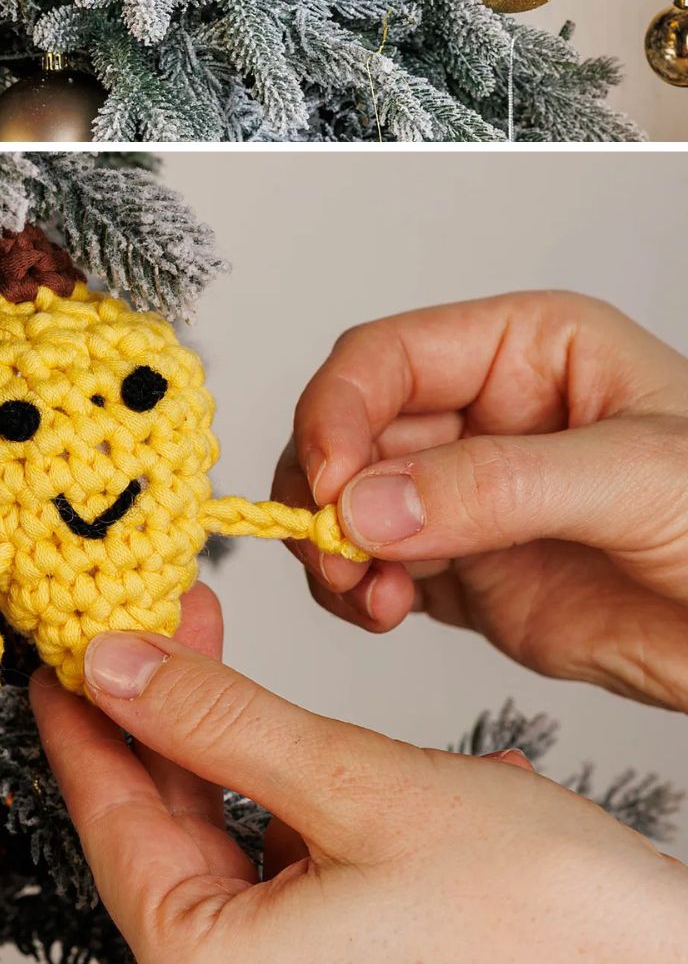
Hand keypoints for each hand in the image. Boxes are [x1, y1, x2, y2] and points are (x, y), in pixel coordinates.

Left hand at [31, 588, 687, 963]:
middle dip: (158, 722)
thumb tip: (115, 667)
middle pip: (157, 842)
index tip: (62, 638)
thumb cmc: (538, 911)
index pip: (108, 822)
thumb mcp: (352, 781)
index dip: (84, 715)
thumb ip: (217, 719)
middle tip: (161, 615)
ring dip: (220, 756)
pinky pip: (271, 895)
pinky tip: (297, 744)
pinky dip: (275, 812)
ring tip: (222, 653)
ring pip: (217, 860)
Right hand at [278, 291, 687, 710]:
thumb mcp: (634, 479)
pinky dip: (359, 594)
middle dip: (328, 491)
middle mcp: (487, 419)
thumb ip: (499, 485)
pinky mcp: (473, 580)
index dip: (341, 409)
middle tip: (334, 551)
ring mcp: (474, 501)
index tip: (329, 476)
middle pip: (355, 433)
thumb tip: (372, 502)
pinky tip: (380, 612)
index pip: (392, 357)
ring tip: (361, 593)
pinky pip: (381, 574)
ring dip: (335, 549)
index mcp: (528, 351)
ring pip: (353, 508)